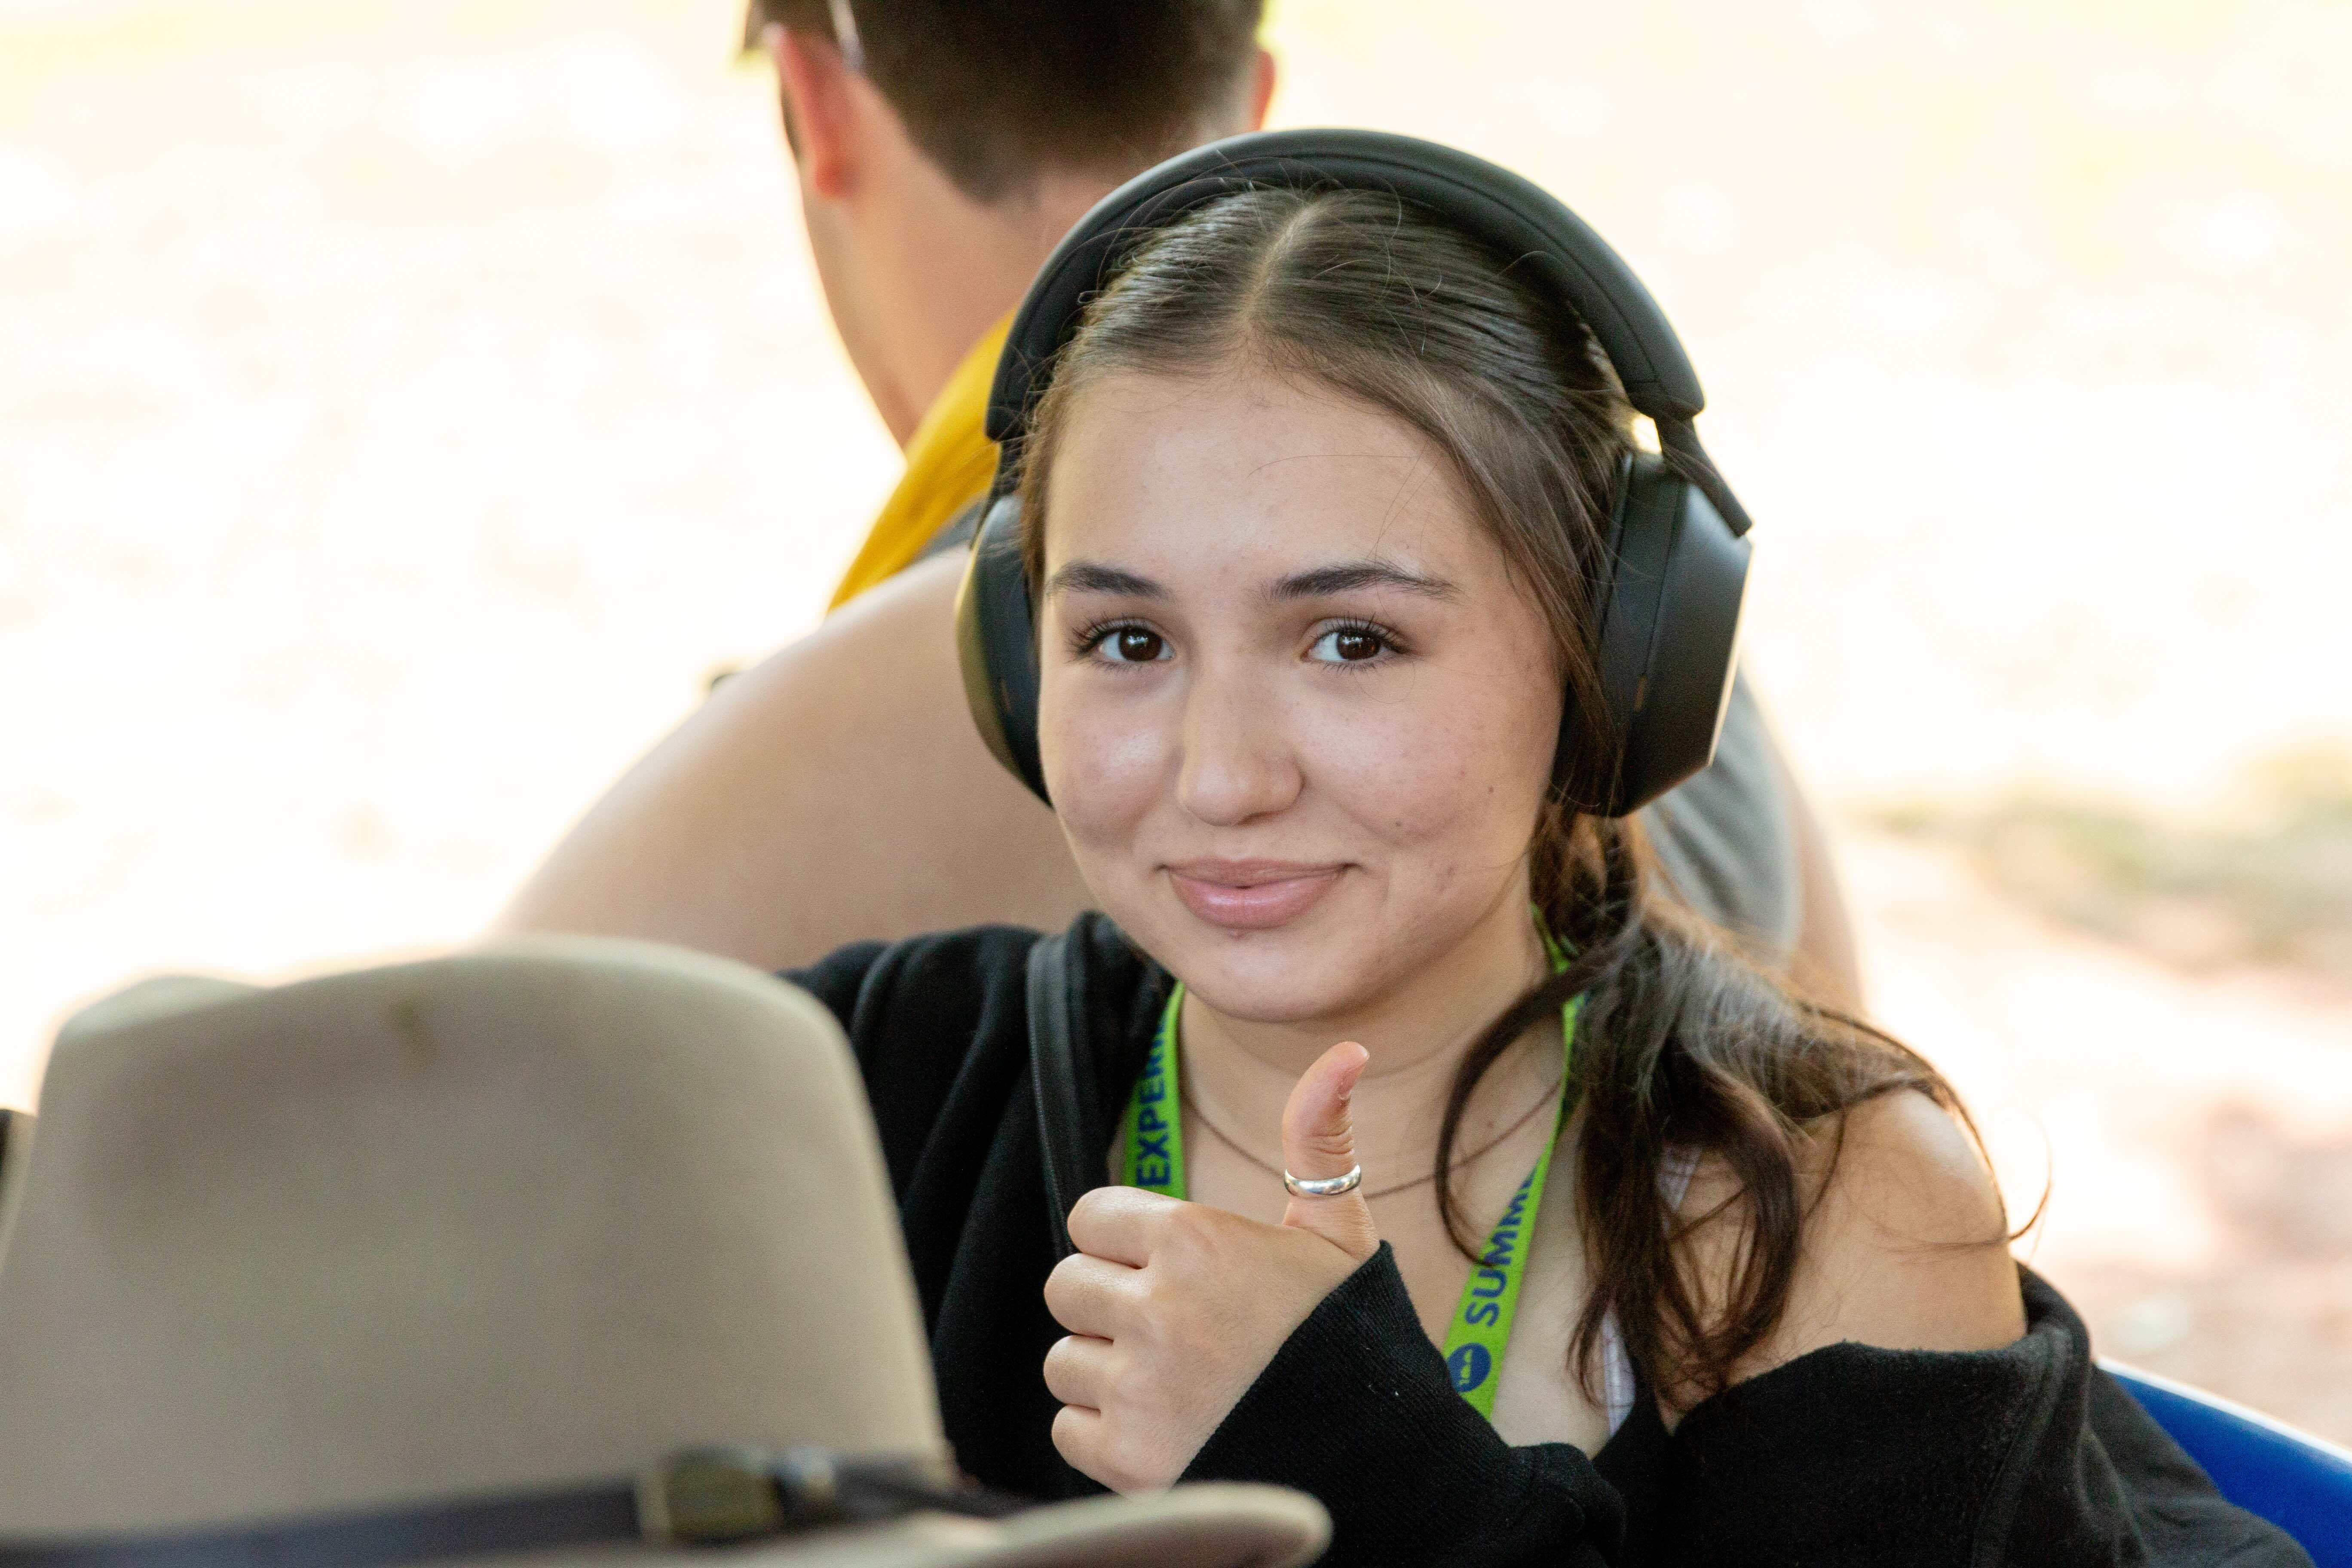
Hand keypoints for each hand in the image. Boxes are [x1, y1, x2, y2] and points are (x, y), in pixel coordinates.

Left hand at [1042, 1041, 1381, 1492]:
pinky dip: (1105, 1434)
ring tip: (1173, 1385)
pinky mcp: (1128, 1458)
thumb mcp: (1337, 1235)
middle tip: (1171, 1331)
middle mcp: (1158, 1308)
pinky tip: (1165, 1431)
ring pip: (1063, 1360)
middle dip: (1108, 1306)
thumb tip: (1348, 1051)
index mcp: (1196, 1240)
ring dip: (1105, 1372)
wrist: (1373, 1457)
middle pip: (1067, 1285)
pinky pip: (1067, 1429)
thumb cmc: (1348, 1338)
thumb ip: (1318, 1139)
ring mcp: (1139, 1387)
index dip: (1125, 1243)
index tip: (1167, 1269)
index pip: (1091, 1217)